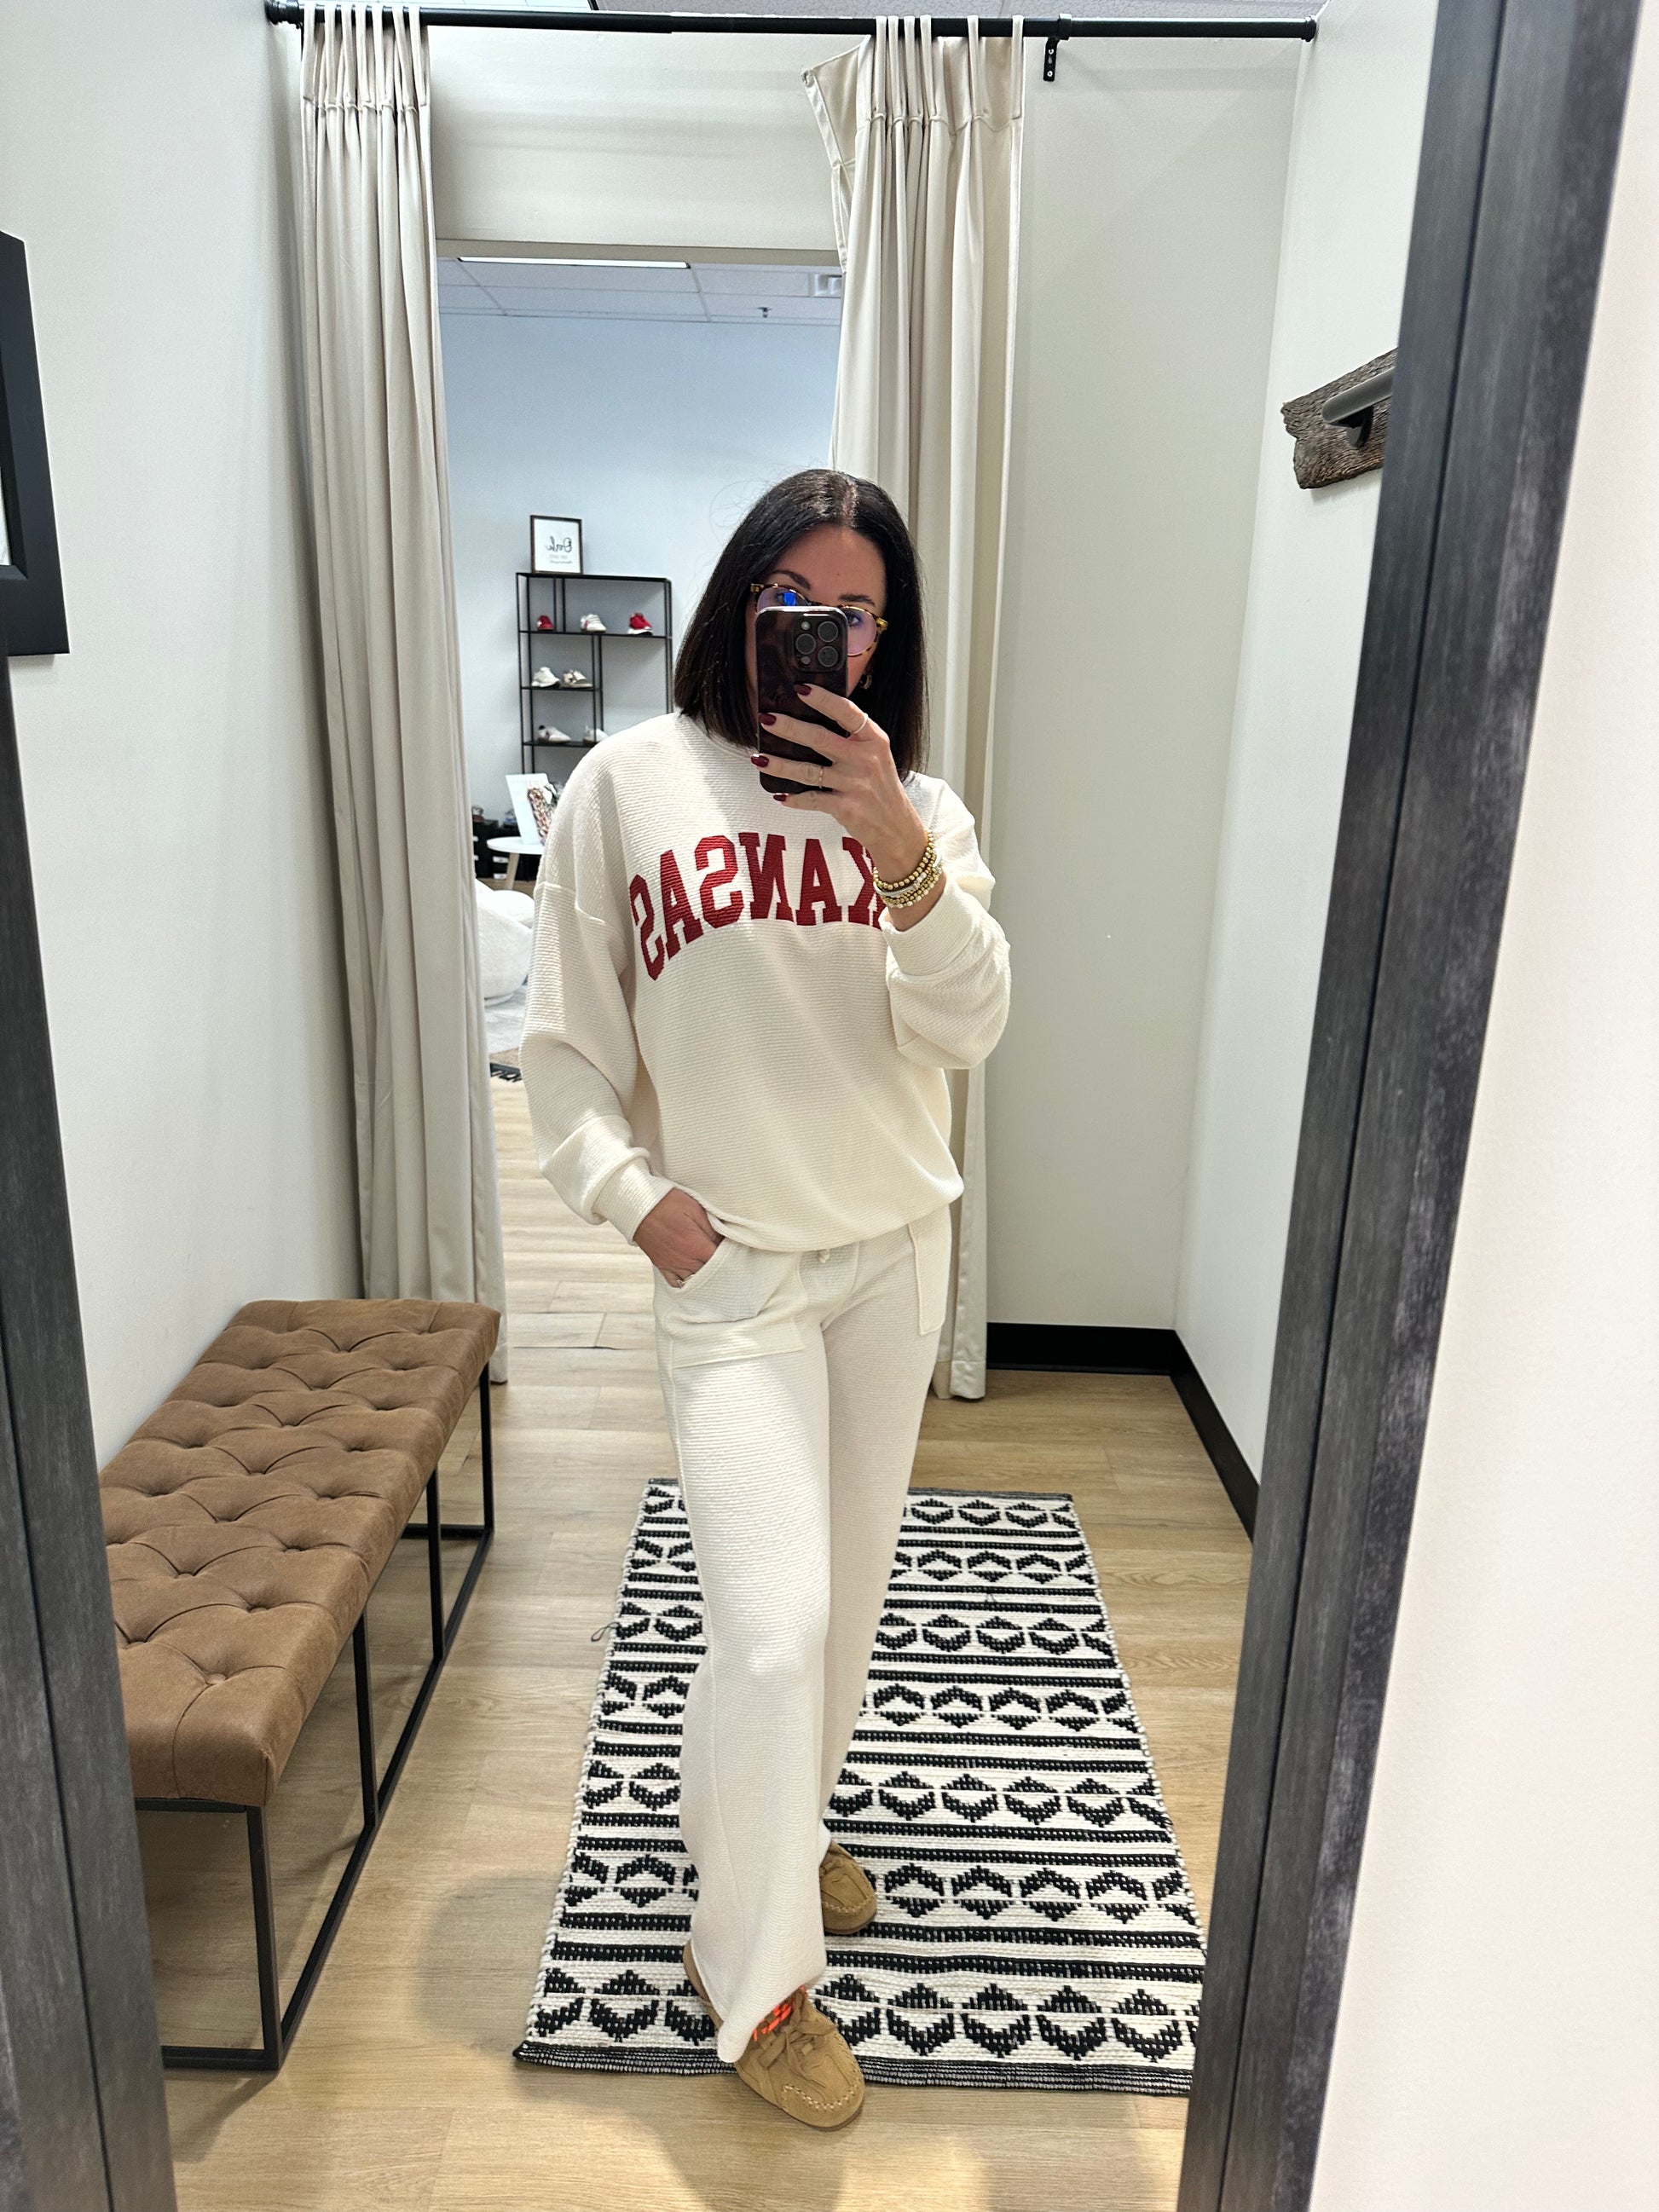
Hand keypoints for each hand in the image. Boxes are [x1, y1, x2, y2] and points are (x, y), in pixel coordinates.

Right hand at [635, 1187, 722, 1284]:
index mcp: (696, 1245)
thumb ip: (712, 1229)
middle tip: (728, 1263)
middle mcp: (684, 1259)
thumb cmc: (669, 1202)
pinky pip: (675, 1282)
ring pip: (694, 1280)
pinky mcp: (661, 1265)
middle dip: (720, 1269)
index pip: (720, 1261)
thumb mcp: (696, 1209)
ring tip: (713, 1271)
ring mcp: (672, 1264)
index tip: (736, 1253)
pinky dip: (685, 1282)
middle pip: (709, 1274)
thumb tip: (725, 1242)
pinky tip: (693, 1277)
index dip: (731, 1258)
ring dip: (704, 1277)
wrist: (639, 1204)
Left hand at [752, 685, 928, 883]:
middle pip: (820, 738)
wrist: (897, 828)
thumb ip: (852, 738)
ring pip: (808, 770)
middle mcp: (864, 759)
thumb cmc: (881, 788)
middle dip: (789, 727)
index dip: (823, 699)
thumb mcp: (876, 756)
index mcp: (873, 740)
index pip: (847, 712)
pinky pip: (812, 799)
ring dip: (780, 764)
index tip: (800, 688)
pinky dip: (793, 798)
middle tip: (767, 719)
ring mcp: (854, 784)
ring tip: (759, 758)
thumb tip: (810, 720)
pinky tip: (778, 794)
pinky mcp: (845, 808)